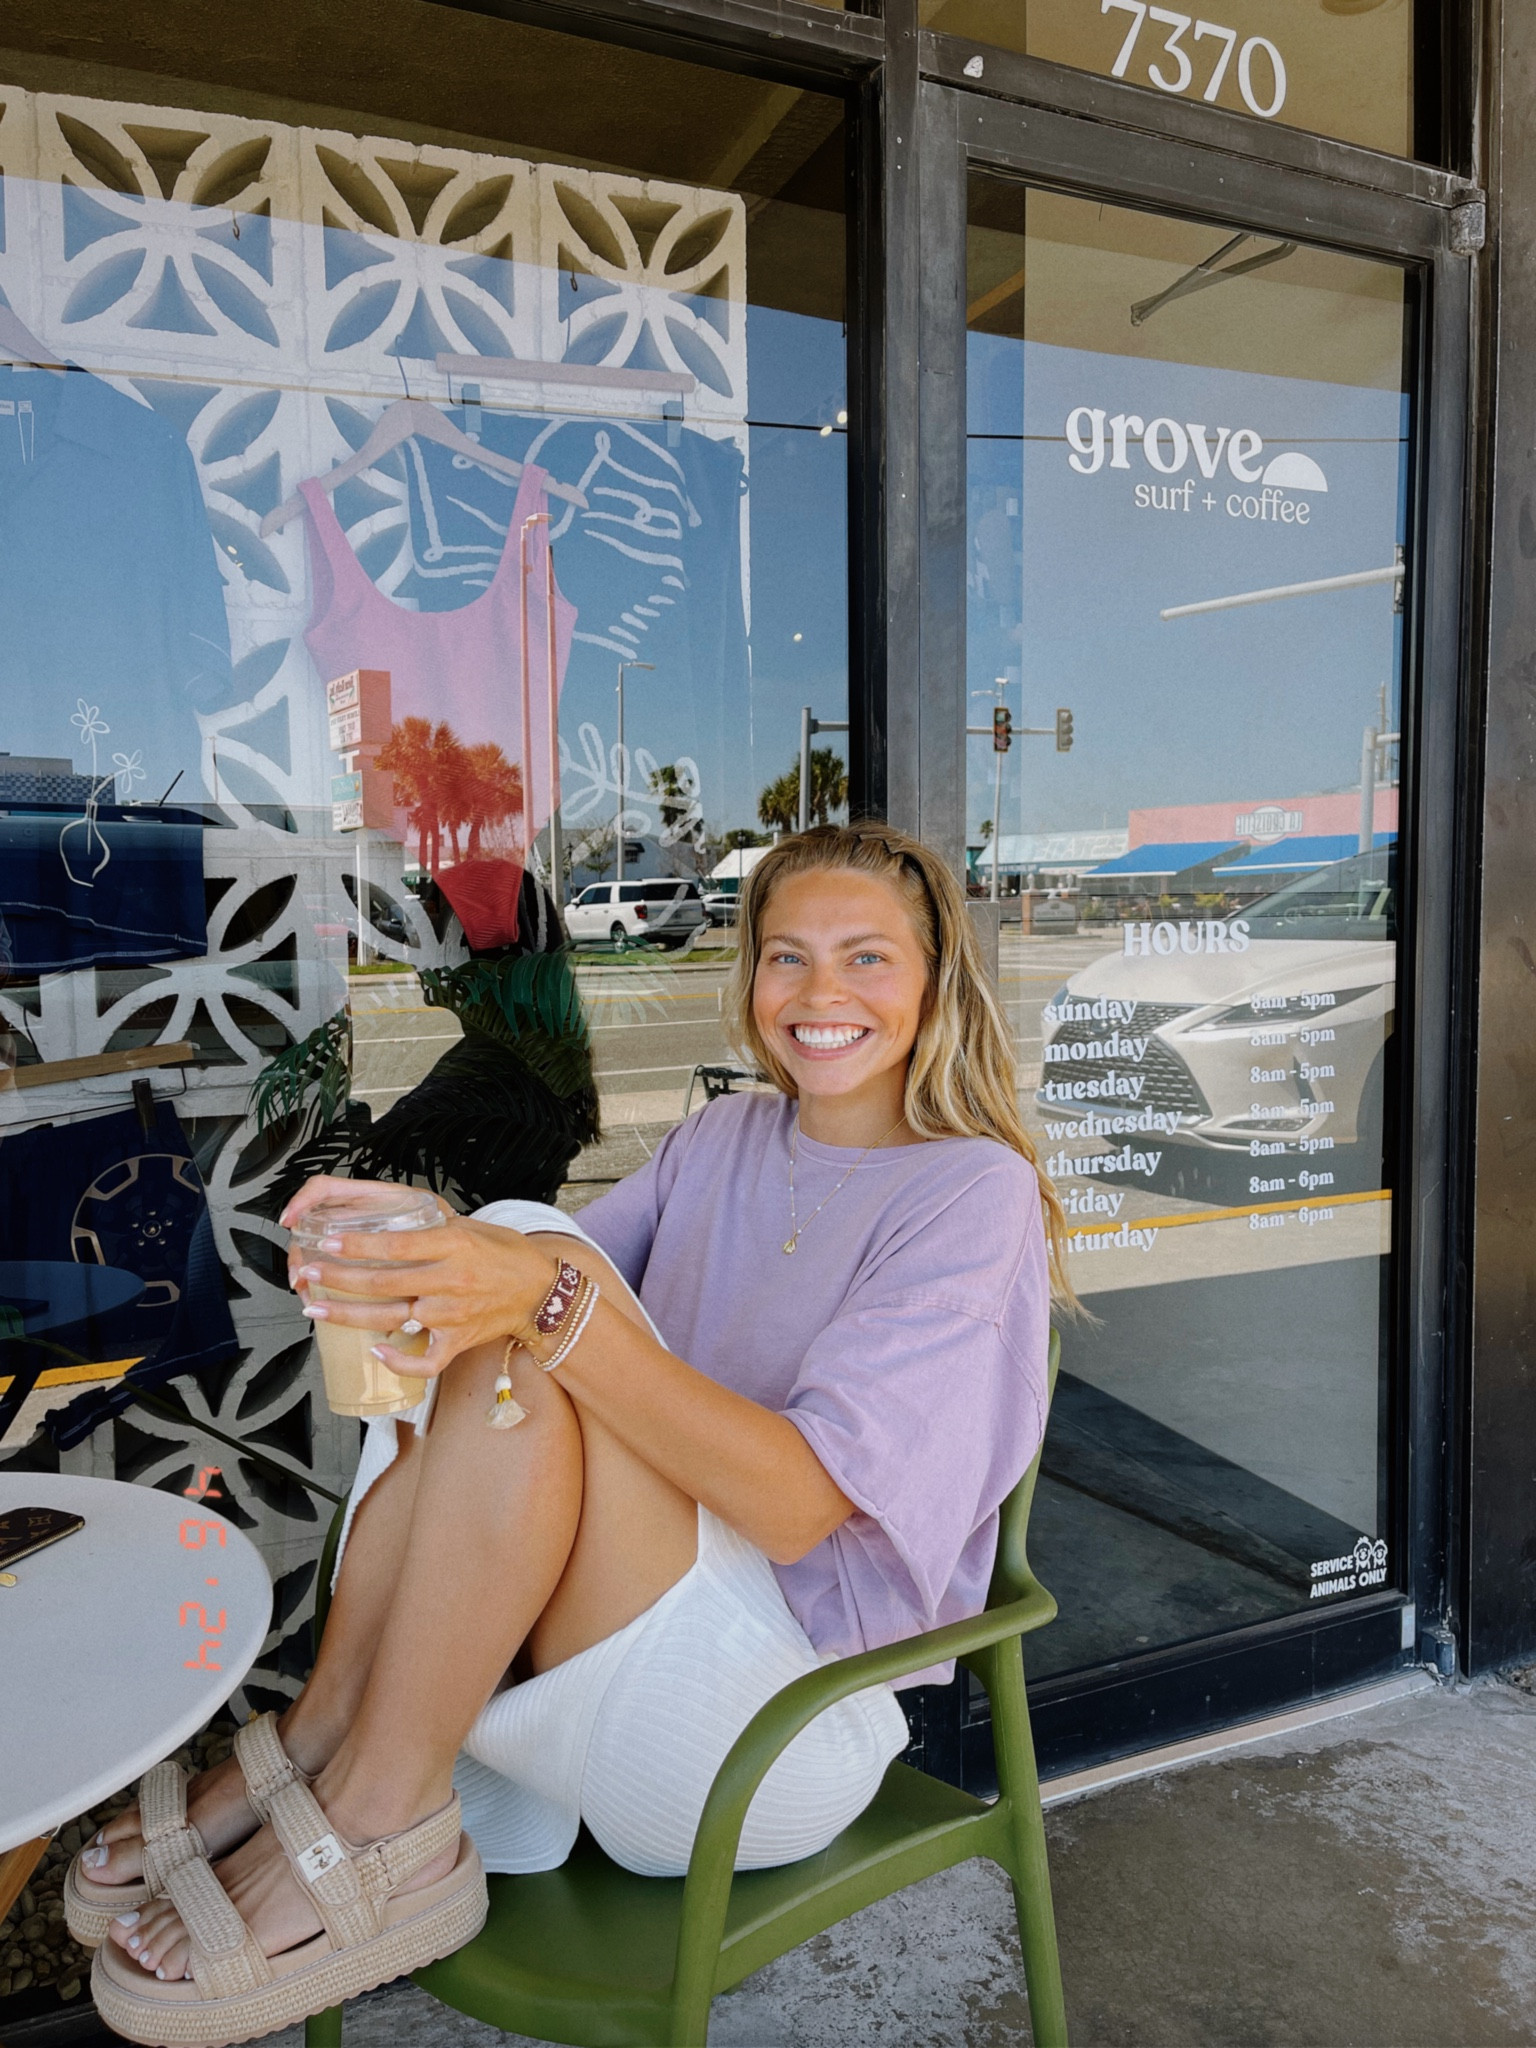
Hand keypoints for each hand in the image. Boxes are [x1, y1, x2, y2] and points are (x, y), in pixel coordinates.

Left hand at [280, 1175, 559, 1378]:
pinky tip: (376, 1352)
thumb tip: (382, 1222)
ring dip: (349, 1316)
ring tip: (316, 1308)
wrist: (541, 1291)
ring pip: (393, 1320)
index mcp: (454, 1245)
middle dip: (340, 1279)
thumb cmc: (504, 1253)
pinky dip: (400, 1359)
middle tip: (310, 1273)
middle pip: (385, 1283)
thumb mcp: (469, 1226)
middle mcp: (452, 1280)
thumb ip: (430, 1228)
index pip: (397, 1246)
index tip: (329, 1242)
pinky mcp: (458, 1341)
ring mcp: (453, 1315)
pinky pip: (425, 1359)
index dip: (358, 1246)